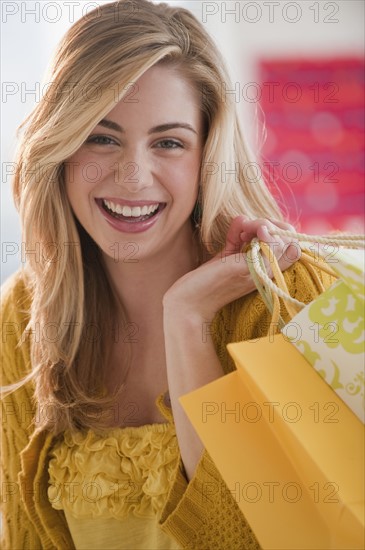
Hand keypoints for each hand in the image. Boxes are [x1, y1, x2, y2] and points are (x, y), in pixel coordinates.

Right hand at [163, 215, 299, 322]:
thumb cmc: (216, 288)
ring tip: (241, 227)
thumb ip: (264, 253)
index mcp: (269, 273)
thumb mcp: (245, 269)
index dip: (281, 233)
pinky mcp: (229, 256)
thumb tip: (272, 231)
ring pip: (257, 234)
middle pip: (275, 237)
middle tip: (252, 228)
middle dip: (265, 225)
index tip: (264, 232)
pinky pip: (240, 237)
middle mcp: (260, 266)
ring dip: (251, 224)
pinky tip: (236, 225)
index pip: (290, 247)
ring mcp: (245, 260)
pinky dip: (239, 228)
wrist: (188, 301)